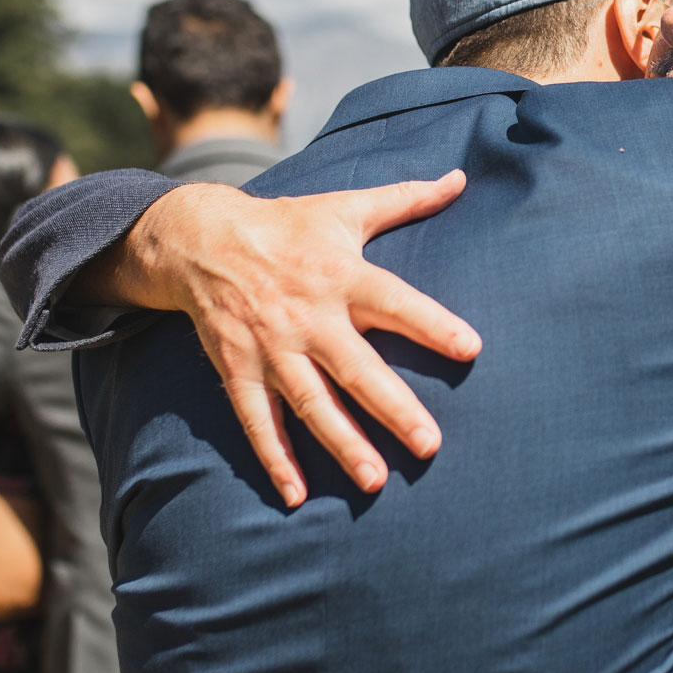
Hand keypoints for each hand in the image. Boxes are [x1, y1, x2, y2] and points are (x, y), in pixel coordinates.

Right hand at [95, 171, 480, 505]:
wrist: (201, 238)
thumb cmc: (289, 226)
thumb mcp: (346, 208)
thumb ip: (407, 198)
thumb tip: (460, 178)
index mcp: (341, 274)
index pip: (395, 301)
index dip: (432, 324)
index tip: (471, 348)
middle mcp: (308, 316)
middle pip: (356, 367)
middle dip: (392, 407)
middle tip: (430, 444)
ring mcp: (271, 348)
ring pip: (310, 403)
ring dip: (341, 443)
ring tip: (375, 480)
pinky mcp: (238, 369)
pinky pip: (257, 420)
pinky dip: (275, 458)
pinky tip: (297, 495)